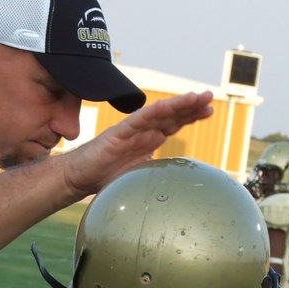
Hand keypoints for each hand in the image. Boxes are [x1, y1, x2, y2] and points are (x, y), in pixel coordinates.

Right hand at [62, 90, 213, 198]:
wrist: (79, 178)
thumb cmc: (106, 179)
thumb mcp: (141, 179)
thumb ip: (157, 177)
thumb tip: (179, 190)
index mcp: (149, 140)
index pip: (175, 123)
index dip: (192, 115)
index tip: (210, 111)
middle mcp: (143, 132)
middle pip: (171, 115)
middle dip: (191, 105)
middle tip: (209, 97)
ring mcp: (131, 131)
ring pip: (158, 114)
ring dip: (177, 105)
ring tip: (195, 98)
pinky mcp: (117, 134)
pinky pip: (137, 121)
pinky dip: (151, 113)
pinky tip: (166, 107)